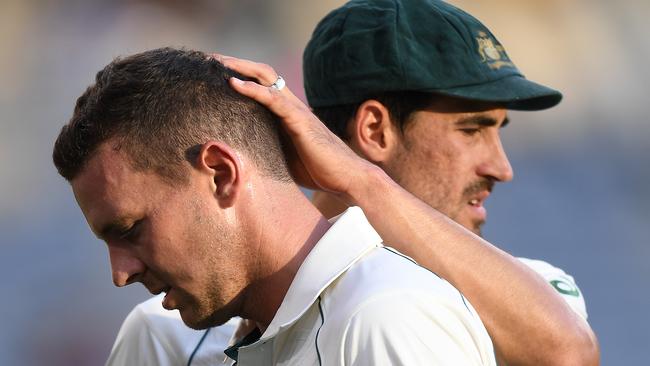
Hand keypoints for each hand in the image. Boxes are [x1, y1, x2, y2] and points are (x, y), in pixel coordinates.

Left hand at [215, 54, 378, 200]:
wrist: (347, 178)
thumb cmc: (318, 171)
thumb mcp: (284, 158)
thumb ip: (267, 149)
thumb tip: (241, 159)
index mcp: (287, 113)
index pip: (261, 84)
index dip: (240, 74)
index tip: (215, 71)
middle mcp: (291, 105)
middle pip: (261, 73)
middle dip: (235, 63)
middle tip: (210, 59)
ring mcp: (296, 110)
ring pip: (266, 78)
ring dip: (239, 67)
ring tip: (216, 62)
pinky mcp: (299, 121)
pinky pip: (273, 99)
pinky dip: (252, 89)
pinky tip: (233, 83)